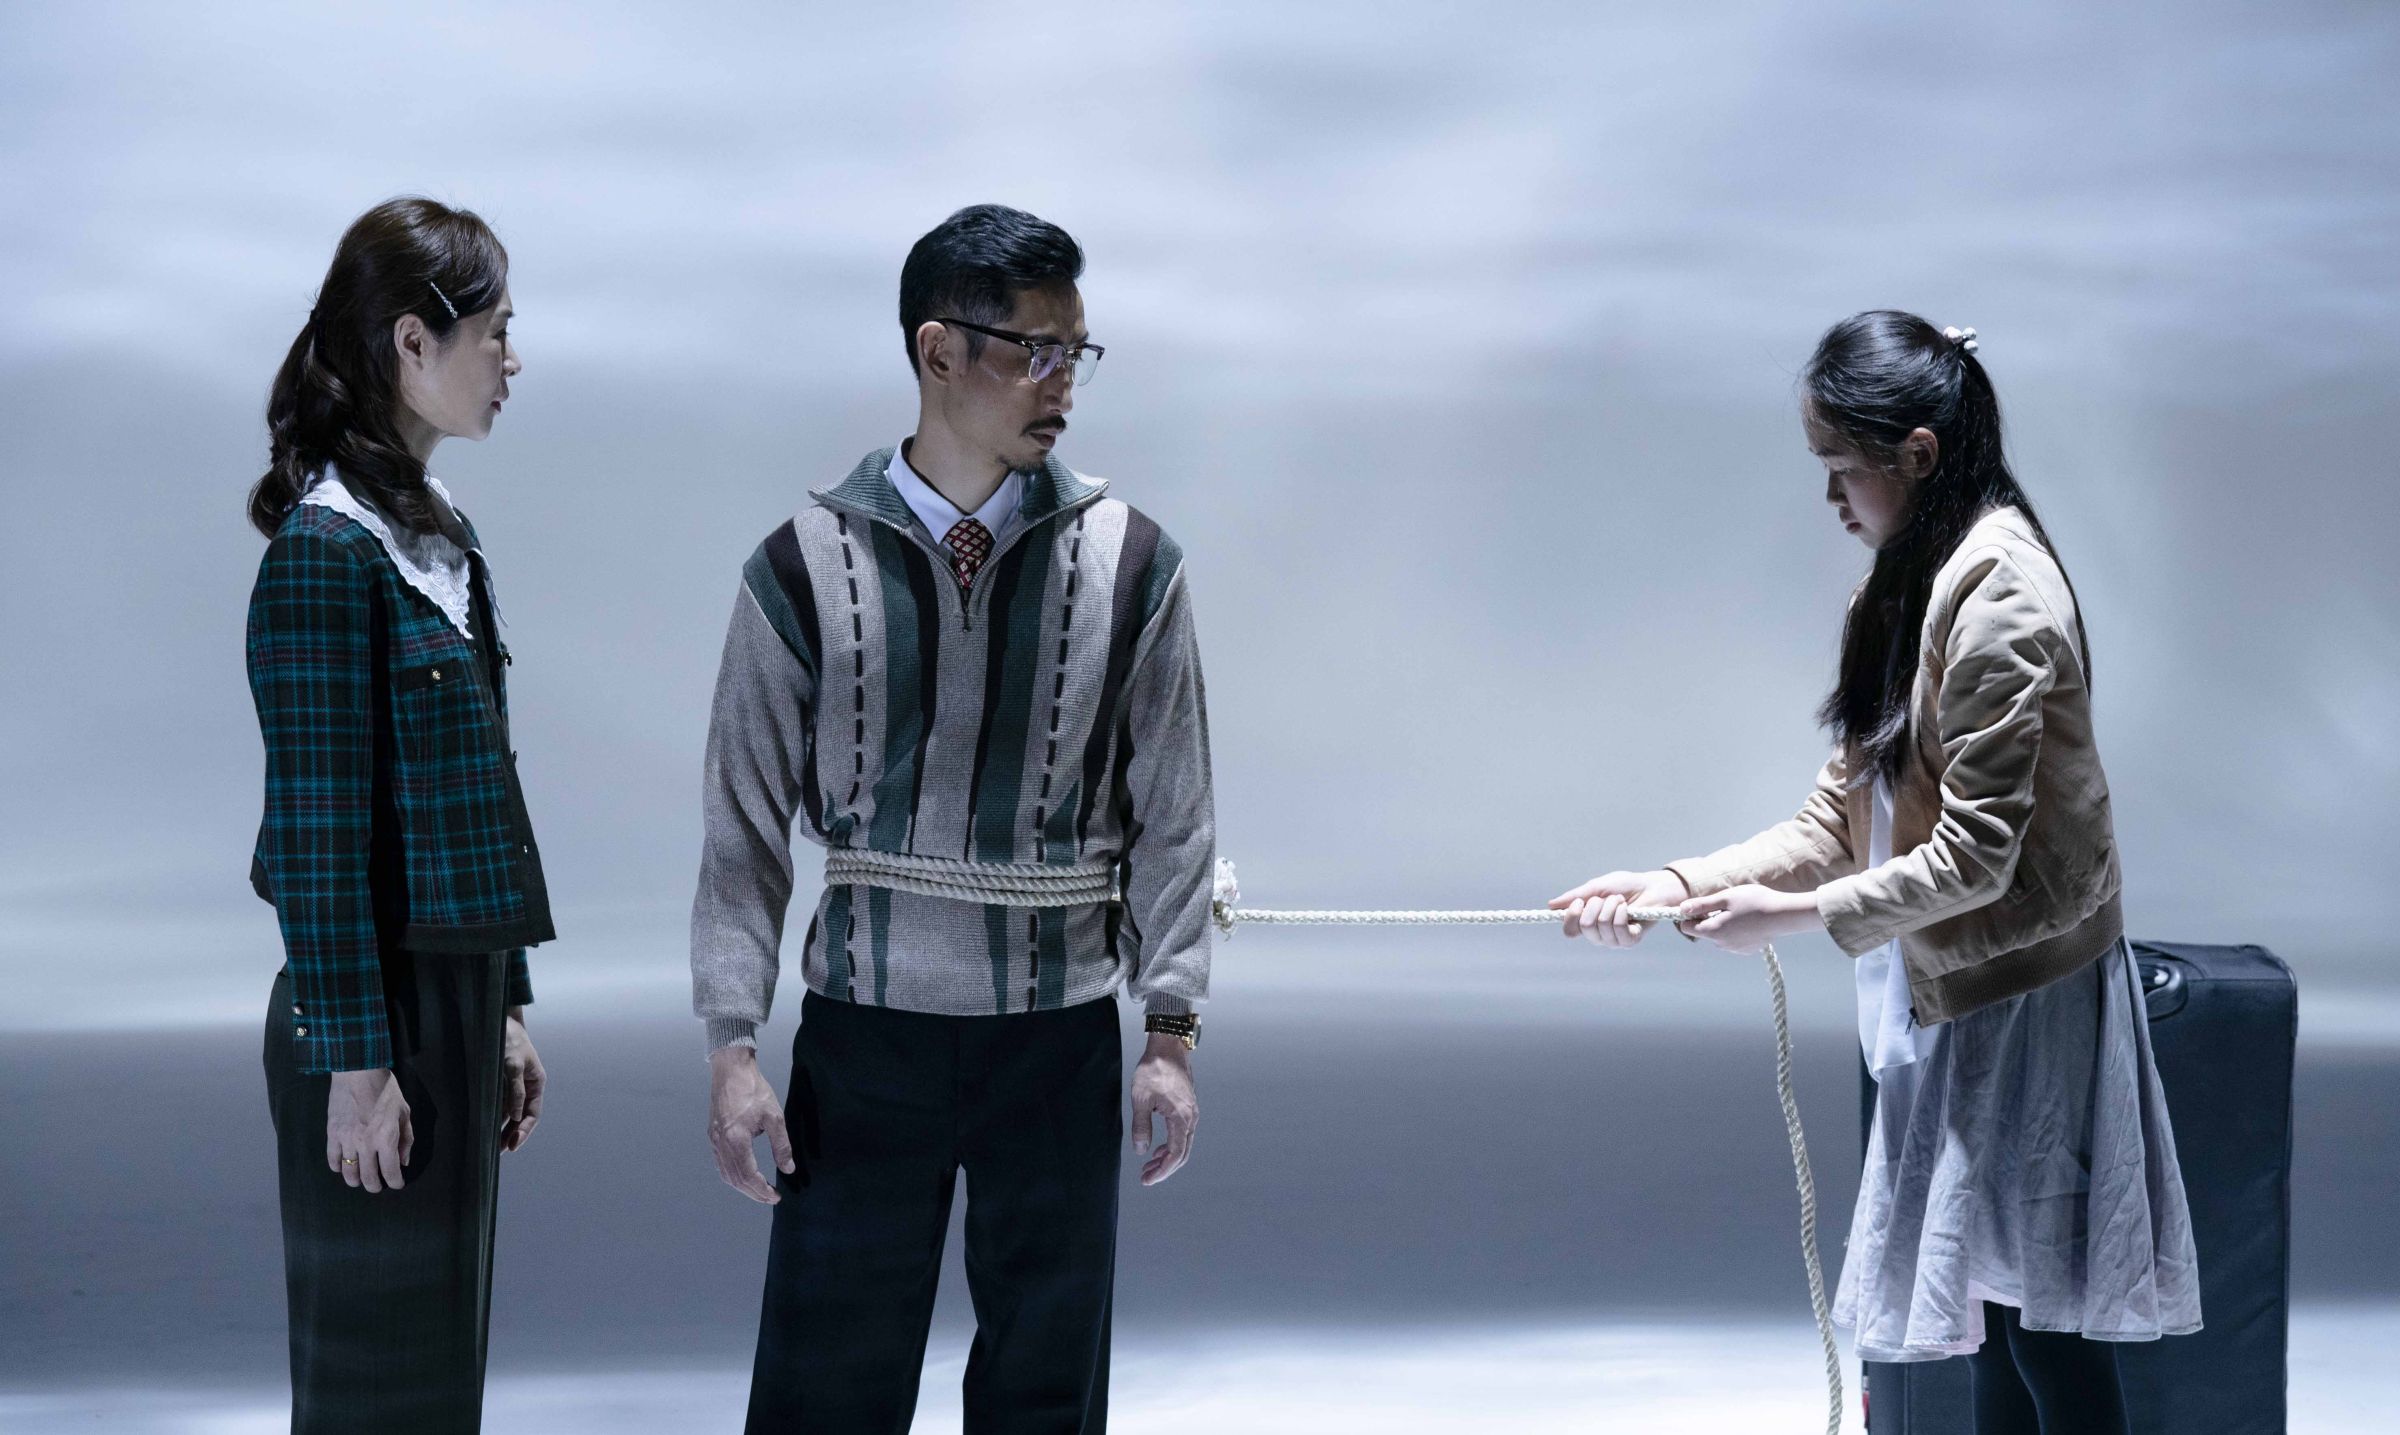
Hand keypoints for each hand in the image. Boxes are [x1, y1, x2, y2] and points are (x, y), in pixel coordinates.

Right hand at [327, 1067, 412, 1192]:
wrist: (358, 1073)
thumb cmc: (386, 1091)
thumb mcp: (404, 1112)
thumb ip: (406, 1139)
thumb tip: (403, 1161)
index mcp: (386, 1139)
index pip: (390, 1171)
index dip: (395, 1182)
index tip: (397, 1184)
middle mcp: (366, 1144)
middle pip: (368, 1177)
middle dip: (375, 1186)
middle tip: (377, 1186)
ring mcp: (347, 1140)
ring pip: (349, 1172)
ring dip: (355, 1180)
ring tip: (360, 1180)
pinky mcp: (332, 1134)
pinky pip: (333, 1158)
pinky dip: (338, 1167)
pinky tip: (343, 1167)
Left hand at [500, 1010, 544, 1152]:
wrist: (496, 1020)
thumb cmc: (508, 1039)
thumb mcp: (513, 1063)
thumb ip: (515, 1089)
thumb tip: (518, 1116)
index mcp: (536, 1083)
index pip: (533, 1114)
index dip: (524, 1131)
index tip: (513, 1144)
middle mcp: (526, 1087)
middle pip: (522, 1118)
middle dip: (512, 1135)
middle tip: (501, 1151)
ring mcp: (512, 1086)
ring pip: (509, 1114)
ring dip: (502, 1129)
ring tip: (492, 1146)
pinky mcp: (499, 1084)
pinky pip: (498, 1105)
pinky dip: (493, 1117)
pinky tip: (485, 1127)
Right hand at [710, 1046, 799, 1204]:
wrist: (731, 1070)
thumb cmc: (753, 1089)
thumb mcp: (774, 1116)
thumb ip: (781, 1145)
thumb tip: (788, 1168)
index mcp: (735, 1140)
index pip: (748, 1176)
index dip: (762, 1190)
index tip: (776, 1196)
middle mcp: (720, 1144)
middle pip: (735, 1180)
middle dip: (753, 1193)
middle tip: (770, 1198)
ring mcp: (714, 1141)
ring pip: (726, 1174)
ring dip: (742, 1186)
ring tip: (759, 1190)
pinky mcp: (713, 1136)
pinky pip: (721, 1164)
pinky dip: (733, 1175)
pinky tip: (745, 1175)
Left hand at [1130, 1034, 1196, 1185]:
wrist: (1168, 1046)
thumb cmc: (1154, 1068)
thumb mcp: (1141, 1098)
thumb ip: (1141, 1126)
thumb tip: (1141, 1151)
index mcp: (1181, 1117)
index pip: (1175, 1154)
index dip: (1162, 1171)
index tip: (1147, 1179)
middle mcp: (1191, 1118)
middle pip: (1182, 1154)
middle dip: (1164, 1169)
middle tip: (1145, 1177)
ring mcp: (1191, 1113)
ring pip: (1183, 1144)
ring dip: (1167, 1158)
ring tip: (1149, 1166)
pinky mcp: (1187, 1108)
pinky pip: (1182, 1134)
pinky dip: (1171, 1145)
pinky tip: (1157, 1148)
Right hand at [1549, 869, 1689, 947]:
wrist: (1651, 886)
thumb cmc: (1625, 886)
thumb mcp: (1597, 887)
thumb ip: (1576, 896)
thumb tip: (1551, 905)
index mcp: (1587, 923)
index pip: (1570, 930)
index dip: (1571, 917)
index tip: (1579, 902)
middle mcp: (1598, 935)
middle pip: (1585, 926)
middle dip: (1596, 905)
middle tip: (1608, 898)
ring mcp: (1614, 940)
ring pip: (1602, 925)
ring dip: (1612, 905)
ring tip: (1621, 900)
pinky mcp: (1630, 940)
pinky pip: (1618, 928)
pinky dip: (1621, 912)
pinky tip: (1627, 908)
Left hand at [1675, 883, 1825, 953]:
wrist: (1784, 915)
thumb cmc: (1754, 902)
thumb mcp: (1725, 898)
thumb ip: (1702, 904)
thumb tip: (1681, 908)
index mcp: (1713, 931)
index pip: (1687, 927)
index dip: (1691, 914)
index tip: (1704, 904)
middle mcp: (1722, 945)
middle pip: (1704, 931)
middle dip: (1709, 918)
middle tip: (1727, 904)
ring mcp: (1735, 949)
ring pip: (1719, 936)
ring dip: (1723, 924)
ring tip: (1741, 911)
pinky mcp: (1747, 950)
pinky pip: (1734, 940)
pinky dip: (1737, 931)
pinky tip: (1750, 921)